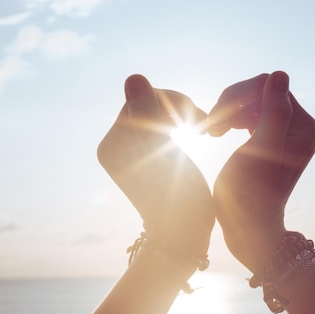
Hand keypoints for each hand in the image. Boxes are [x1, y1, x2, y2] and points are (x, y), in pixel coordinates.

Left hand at [97, 74, 213, 270]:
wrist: (185, 236)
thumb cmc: (177, 199)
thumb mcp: (162, 153)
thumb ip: (146, 114)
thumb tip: (133, 77)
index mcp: (111, 144)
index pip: (140, 99)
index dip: (172, 101)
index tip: (196, 120)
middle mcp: (116, 146)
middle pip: (148, 104)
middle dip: (178, 107)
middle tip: (202, 124)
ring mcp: (132, 153)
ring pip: (159, 113)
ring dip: (183, 114)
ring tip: (202, 128)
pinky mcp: (148, 158)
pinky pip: (163, 125)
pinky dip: (182, 123)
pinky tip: (197, 133)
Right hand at [208, 71, 314, 273]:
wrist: (247, 227)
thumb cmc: (250, 193)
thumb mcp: (260, 149)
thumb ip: (274, 112)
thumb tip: (279, 73)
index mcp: (303, 126)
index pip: (268, 87)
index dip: (238, 96)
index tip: (216, 117)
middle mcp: (299, 127)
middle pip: (259, 93)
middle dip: (231, 104)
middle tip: (209, 126)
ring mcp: (284, 135)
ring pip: (251, 104)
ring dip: (227, 113)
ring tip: (209, 131)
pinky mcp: (269, 142)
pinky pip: (249, 117)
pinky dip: (230, 121)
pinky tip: (215, 133)